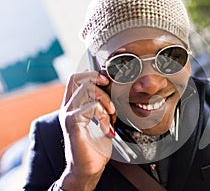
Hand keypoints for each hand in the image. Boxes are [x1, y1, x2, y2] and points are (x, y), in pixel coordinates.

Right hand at [58, 71, 115, 189]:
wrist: (88, 167)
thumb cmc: (95, 145)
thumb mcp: (100, 119)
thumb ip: (101, 105)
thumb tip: (110, 90)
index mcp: (74, 105)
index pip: (76, 78)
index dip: (91, 73)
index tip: (106, 80)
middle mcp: (68, 107)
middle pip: (76, 78)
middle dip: (96, 78)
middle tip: (108, 87)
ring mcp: (68, 115)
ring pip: (86, 91)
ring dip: (104, 100)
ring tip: (111, 116)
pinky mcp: (72, 123)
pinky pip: (90, 107)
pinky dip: (104, 115)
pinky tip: (106, 128)